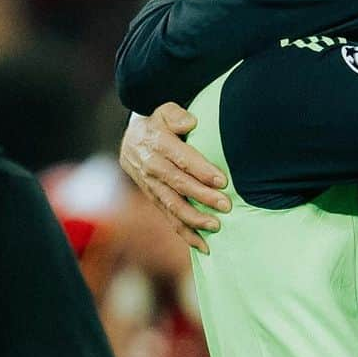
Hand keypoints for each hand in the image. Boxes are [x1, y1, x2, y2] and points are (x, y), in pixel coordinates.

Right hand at [118, 104, 230, 254]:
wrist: (131, 140)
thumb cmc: (158, 124)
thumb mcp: (164, 111)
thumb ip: (176, 115)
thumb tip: (190, 123)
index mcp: (156, 143)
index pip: (181, 159)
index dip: (201, 170)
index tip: (222, 180)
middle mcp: (151, 167)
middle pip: (179, 185)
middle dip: (203, 196)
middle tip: (226, 205)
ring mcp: (151, 186)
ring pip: (173, 206)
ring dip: (195, 219)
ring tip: (216, 226)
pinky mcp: (154, 200)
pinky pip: (169, 218)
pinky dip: (186, 233)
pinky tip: (204, 245)